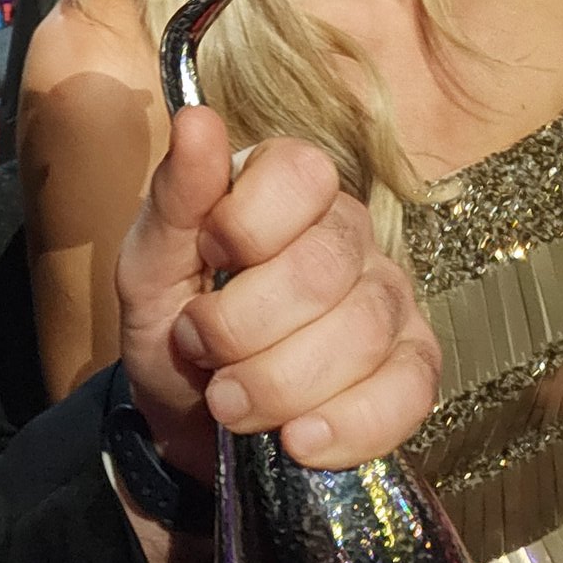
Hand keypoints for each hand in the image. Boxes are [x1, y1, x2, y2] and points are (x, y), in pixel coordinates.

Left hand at [115, 107, 439, 483]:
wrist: (190, 422)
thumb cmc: (173, 325)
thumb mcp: (149, 265)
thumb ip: (175, 197)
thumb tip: (196, 120)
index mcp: (287, 186)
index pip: (301, 174)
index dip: (246, 225)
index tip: (204, 259)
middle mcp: (349, 231)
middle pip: (323, 269)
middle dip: (245, 328)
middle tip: (200, 352)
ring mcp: (389, 298)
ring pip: (362, 334)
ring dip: (280, 385)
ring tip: (229, 405)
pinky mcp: (413, 366)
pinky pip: (408, 391)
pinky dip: (349, 425)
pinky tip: (299, 442)